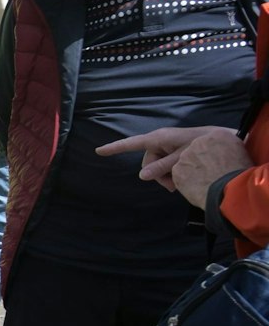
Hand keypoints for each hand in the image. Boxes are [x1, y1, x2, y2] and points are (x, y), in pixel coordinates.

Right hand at [96, 125, 236, 190]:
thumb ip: (162, 167)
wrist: (227, 141)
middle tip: (171, 186)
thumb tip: (142, 175)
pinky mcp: (178, 150)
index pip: (132, 143)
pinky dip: (173, 172)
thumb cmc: (204, 146)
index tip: (99, 151)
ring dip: (167, 175)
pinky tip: (184, 176)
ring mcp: (170, 146)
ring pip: (159, 164)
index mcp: (159, 138)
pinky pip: (168, 163)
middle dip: (156, 174)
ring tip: (181, 182)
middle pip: (148, 160)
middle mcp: (162, 141)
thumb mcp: (182, 158)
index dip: (115, 148)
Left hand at [173, 131, 254, 209]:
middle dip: (202, 162)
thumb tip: (225, 150)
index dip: (214, 154)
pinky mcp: (177, 170)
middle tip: (211, 174)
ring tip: (206, 182)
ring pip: (187, 164)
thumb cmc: (241, 173)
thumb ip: (229, 147)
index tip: (218, 163)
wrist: (230, 188)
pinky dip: (187, 182)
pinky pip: (180, 176)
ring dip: (194, 172)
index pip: (210, 143)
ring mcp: (185, 155)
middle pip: (197, 152)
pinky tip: (199, 188)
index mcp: (217, 135)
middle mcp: (198, 141)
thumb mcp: (242, 152)